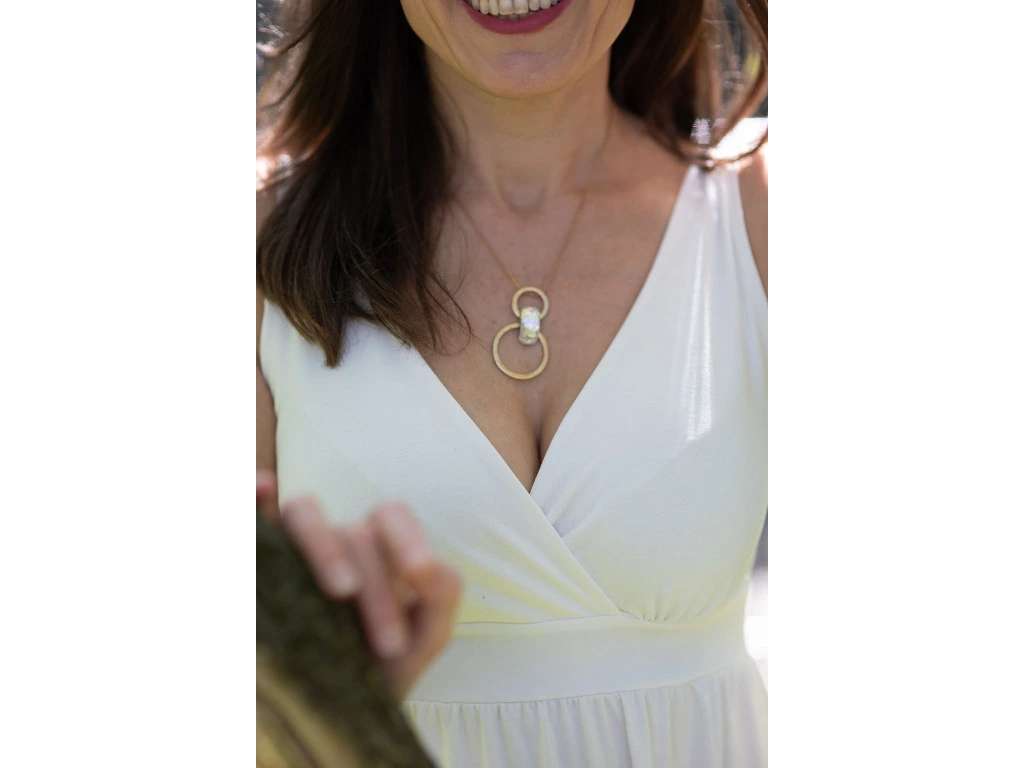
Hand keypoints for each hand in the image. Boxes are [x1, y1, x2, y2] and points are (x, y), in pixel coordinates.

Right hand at [258, 473, 461, 699]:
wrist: (336, 721)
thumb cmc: (380, 672)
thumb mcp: (423, 638)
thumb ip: (442, 594)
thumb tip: (426, 565)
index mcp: (378, 549)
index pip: (391, 515)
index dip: (407, 537)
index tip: (420, 576)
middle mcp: (335, 541)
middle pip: (355, 533)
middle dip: (380, 588)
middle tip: (388, 646)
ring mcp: (291, 550)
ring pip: (303, 512)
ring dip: (326, 547)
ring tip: (343, 592)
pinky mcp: (256, 566)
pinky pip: (250, 520)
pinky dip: (251, 500)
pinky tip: (262, 487)